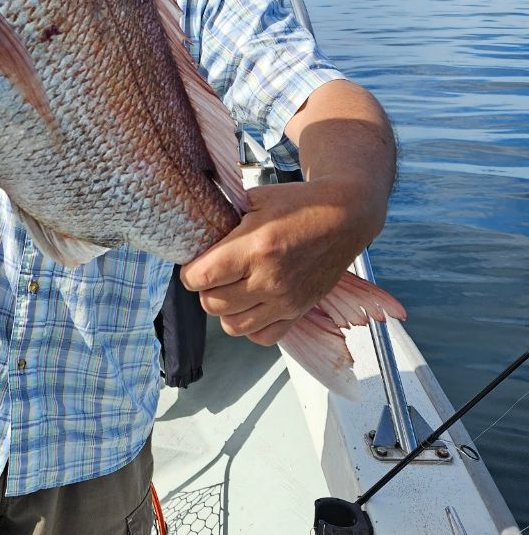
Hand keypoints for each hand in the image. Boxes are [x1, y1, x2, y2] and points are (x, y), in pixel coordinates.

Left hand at [180, 178, 368, 345]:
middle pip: (212, 304)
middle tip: (213, 275)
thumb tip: (197, 231)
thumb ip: (224, 216)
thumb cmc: (300, 204)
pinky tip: (252, 304)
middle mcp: (269, 280)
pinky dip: (251, 325)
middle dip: (205, 290)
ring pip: (233, 326)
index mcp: (255, 248)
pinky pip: (263, 336)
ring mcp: (285, 300)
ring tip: (231, 289)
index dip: (190, 272)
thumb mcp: (256, 198)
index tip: (194, 265)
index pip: (200, 279)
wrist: (344, 217)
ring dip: (225, 309)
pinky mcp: (299, 312)